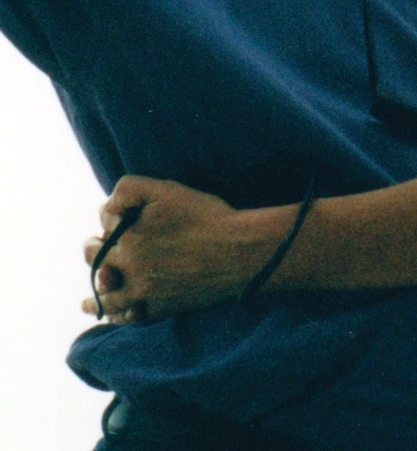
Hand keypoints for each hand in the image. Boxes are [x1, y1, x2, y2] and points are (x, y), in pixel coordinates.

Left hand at [82, 176, 255, 323]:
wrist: (239, 251)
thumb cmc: (206, 217)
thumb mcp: (167, 190)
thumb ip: (130, 189)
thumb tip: (106, 207)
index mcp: (128, 237)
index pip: (105, 224)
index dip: (109, 218)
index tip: (115, 217)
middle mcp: (129, 266)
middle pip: (97, 261)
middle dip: (92, 251)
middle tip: (92, 247)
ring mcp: (144, 290)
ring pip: (107, 298)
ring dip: (94, 298)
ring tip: (86, 303)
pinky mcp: (161, 308)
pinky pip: (131, 318)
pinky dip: (119, 318)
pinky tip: (116, 318)